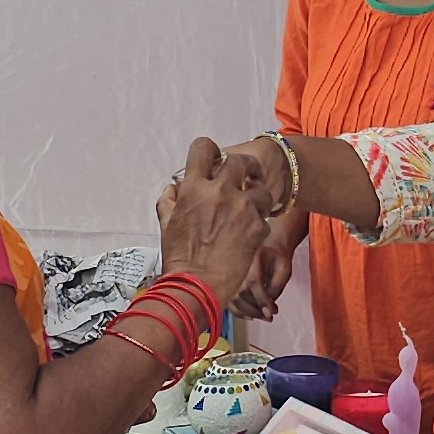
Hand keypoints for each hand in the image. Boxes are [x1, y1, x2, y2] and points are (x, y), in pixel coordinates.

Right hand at [152, 136, 278, 299]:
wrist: (197, 286)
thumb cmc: (180, 259)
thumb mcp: (167, 226)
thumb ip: (169, 202)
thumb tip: (171, 190)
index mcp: (194, 188)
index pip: (203, 148)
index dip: (210, 150)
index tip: (217, 159)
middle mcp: (219, 192)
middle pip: (241, 161)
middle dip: (248, 167)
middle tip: (250, 177)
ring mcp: (241, 208)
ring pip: (262, 190)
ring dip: (260, 199)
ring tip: (253, 212)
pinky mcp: (257, 227)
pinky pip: (265, 219)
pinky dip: (259, 226)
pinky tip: (249, 238)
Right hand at [231, 221, 301, 318]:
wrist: (269, 247)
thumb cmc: (277, 257)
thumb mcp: (284, 268)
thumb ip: (276, 286)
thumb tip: (268, 306)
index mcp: (251, 259)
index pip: (253, 282)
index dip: (261, 299)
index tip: (270, 311)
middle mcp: (237, 267)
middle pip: (240, 294)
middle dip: (256, 309)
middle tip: (270, 316)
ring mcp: (231, 276)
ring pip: (234, 300)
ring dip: (249, 313)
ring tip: (263, 316)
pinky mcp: (229, 285)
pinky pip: (230, 302)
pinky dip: (239, 312)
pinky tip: (251, 316)